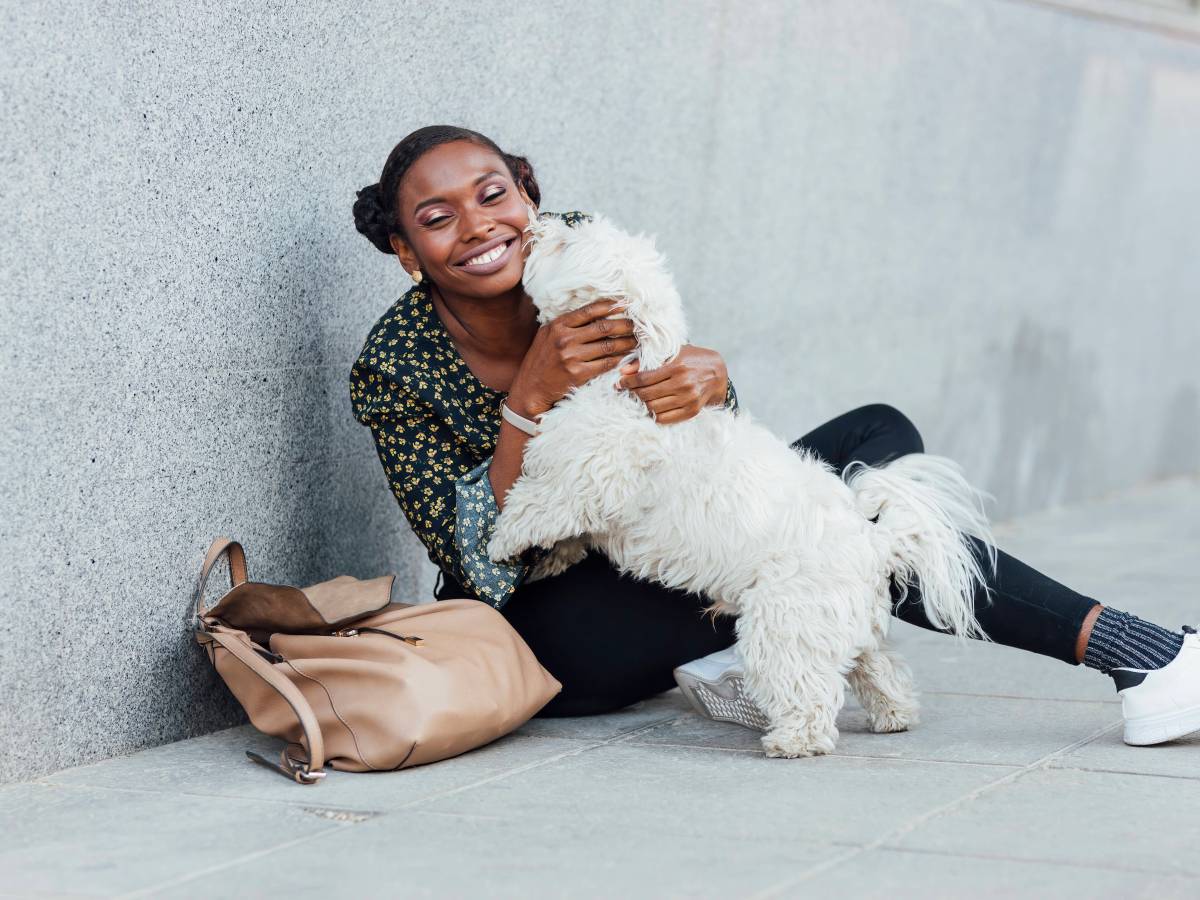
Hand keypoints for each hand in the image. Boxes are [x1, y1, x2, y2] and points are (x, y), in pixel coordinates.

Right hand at [507, 298, 636, 416]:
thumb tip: (594, 313)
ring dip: (626, 343)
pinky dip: (619, 360)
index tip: (625, 304)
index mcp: (558, 326)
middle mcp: (564, 339)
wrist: (530, 389)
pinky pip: (606, 364)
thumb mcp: (547, 336)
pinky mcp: (578, 374)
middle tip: (635, 324)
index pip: (589, 311)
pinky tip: (626, 357)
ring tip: (635, 341)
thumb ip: (567, 325)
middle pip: (603, 327)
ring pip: (608, 346)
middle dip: (624, 324)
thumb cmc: (541, 361)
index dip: (610, 306)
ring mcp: (571, 357)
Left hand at [617, 344, 727, 424]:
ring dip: (642, 404)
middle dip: (633, 394)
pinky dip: (655, 415)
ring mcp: (689, 399)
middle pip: (647, 395)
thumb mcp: (673, 353)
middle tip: (627, 391)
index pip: (644, 378)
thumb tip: (624, 371)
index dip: (628, 382)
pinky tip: (651, 407)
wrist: (718, 372)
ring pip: (654, 408)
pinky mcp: (692, 411)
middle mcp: (683, 384)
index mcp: (677, 366)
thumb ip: (647, 360)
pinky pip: (665, 419)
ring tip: (639, 398)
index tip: (619, 383)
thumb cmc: (692, 359)